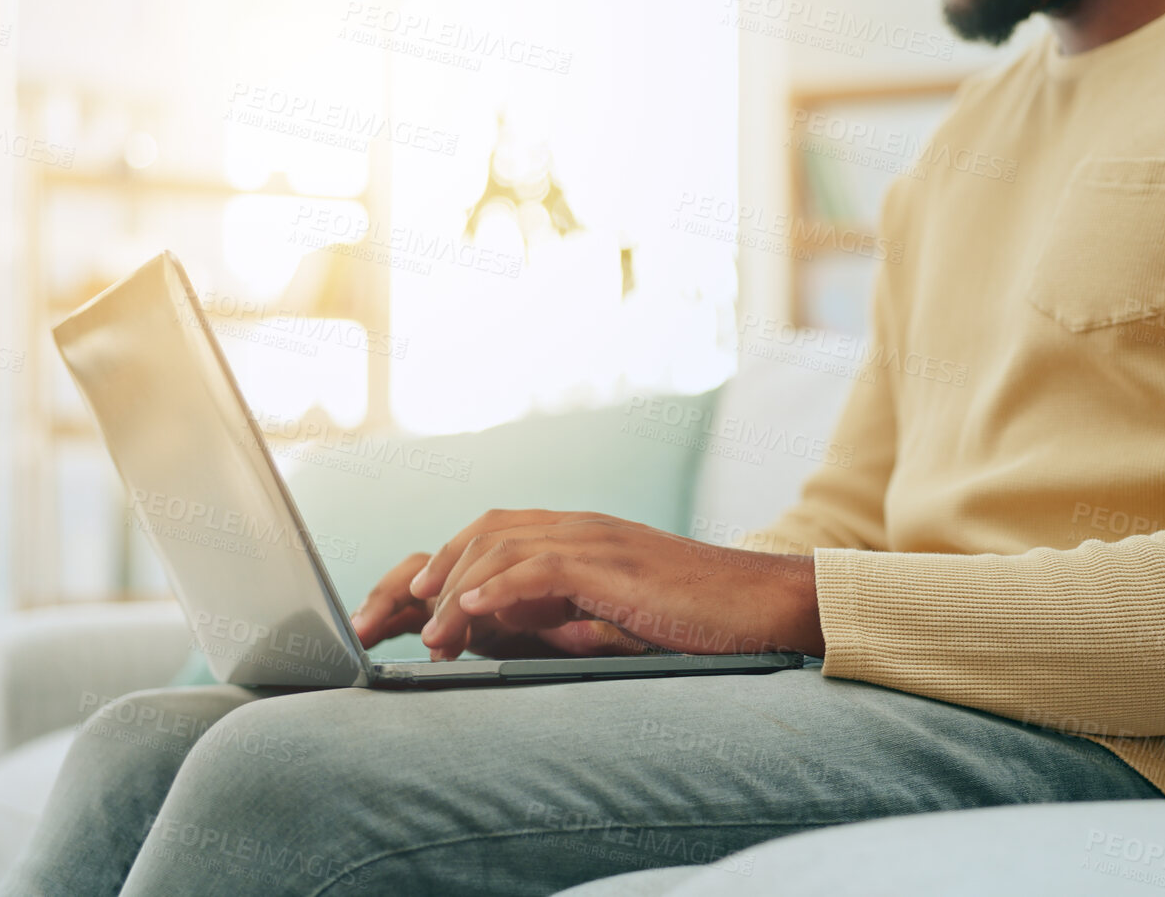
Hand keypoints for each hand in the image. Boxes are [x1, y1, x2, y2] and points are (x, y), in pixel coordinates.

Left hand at [410, 509, 824, 661]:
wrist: (765, 603)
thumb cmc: (703, 615)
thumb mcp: (626, 611)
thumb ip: (579, 612)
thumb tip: (535, 634)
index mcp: (585, 535)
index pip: (496, 532)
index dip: (446, 564)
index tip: (413, 609)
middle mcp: (584, 527)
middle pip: (483, 531)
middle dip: (432, 574)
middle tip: (400, 622)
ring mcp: (598, 541)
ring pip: (501, 546)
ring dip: (455, 590)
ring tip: (430, 636)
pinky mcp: (613, 565)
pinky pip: (537, 566)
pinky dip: (494, 589)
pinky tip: (467, 617)